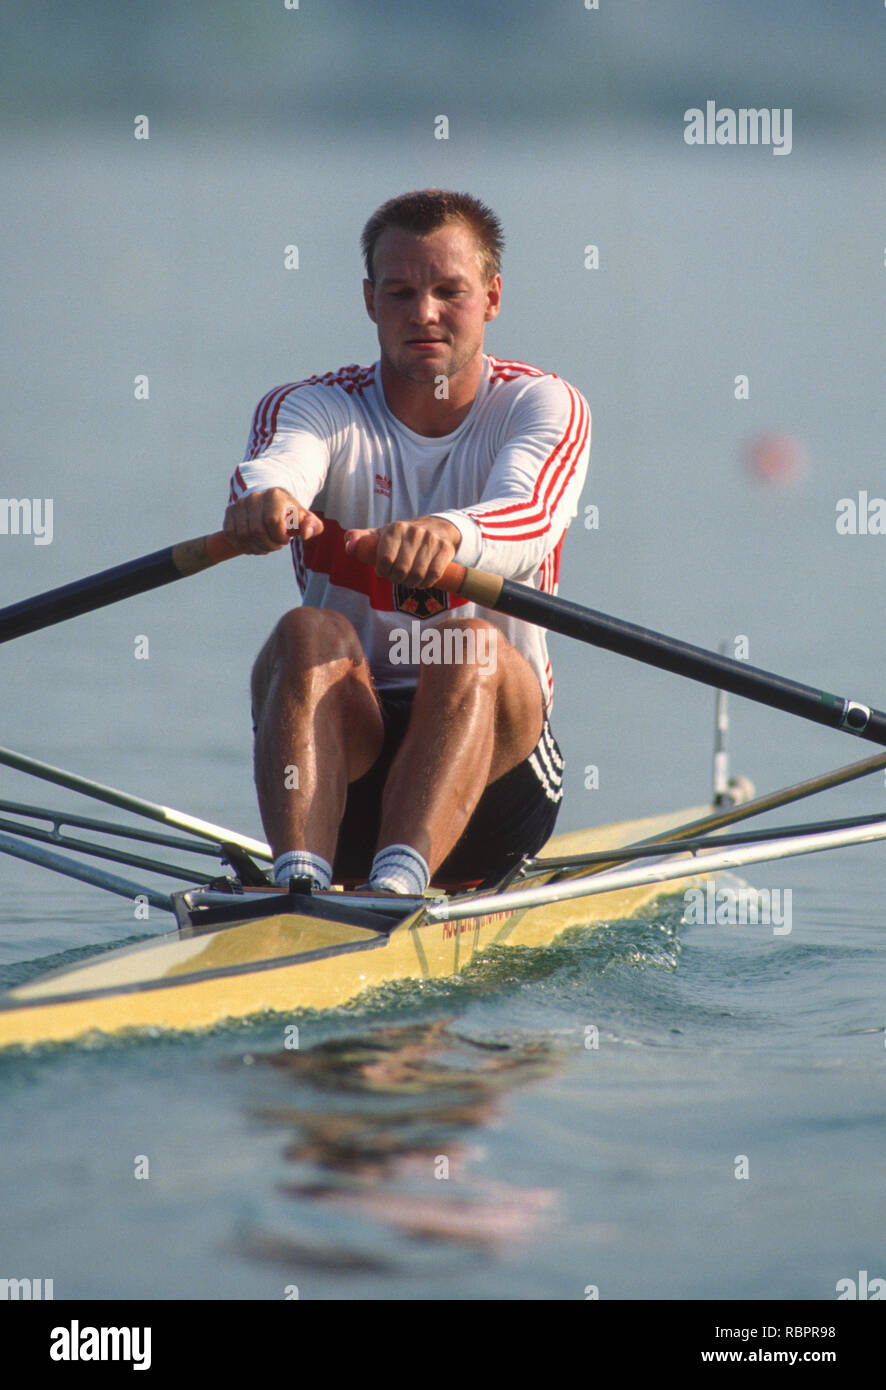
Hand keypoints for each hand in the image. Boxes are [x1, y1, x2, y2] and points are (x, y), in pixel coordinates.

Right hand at [223, 487, 323, 553]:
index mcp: (274, 496)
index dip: (279, 537)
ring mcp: (240, 504)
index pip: (273, 522)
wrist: (270, 502)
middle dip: (268, 545)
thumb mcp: (305, 518)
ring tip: (265, 546)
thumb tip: (306, 534)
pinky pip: (231, 535)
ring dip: (255, 548)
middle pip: (256, 531)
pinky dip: (242, 546)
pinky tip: (252, 545)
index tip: (285, 540)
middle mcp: (254, 497)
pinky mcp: (230, 511)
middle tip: (275, 546)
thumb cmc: (289, 513)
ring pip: (243, 536)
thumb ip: (312, 526)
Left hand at [346, 516, 460, 587]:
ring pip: (417, 574)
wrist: (434, 528)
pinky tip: (421, 581)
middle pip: (401, 570)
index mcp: (395, 528)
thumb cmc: (400, 538)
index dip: (383, 571)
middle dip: (397, 579)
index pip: (385, 560)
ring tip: (408, 580)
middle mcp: (414, 531)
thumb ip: (361, 540)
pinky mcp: (445, 548)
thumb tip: (349, 545)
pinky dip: (426, 583)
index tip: (384, 571)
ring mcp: (431, 539)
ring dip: (411, 583)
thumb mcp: (380, 536)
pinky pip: (434, 575)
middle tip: (397, 577)